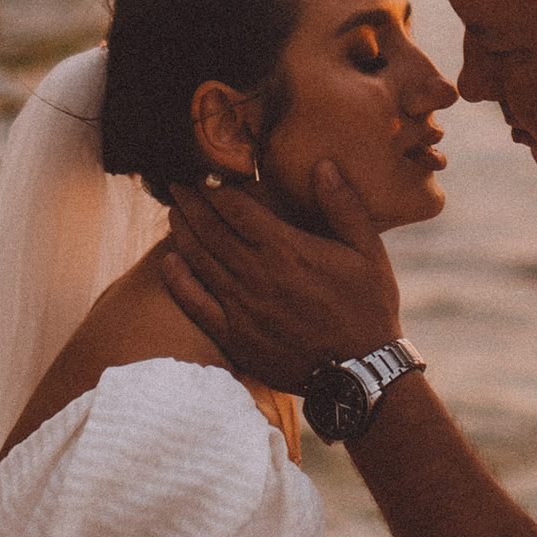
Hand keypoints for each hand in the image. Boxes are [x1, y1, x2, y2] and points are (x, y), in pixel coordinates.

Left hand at [161, 166, 400, 388]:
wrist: (361, 372)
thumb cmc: (368, 307)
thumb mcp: (368, 250)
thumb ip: (343, 205)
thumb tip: (322, 164)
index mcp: (287, 249)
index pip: (236, 208)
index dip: (215, 187)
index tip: (203, 172)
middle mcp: (257, 274)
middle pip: (211, 229)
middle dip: (192, 203)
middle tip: (176, 183)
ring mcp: (241, 307)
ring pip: (200, 260)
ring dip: (183, 232)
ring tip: (173, 212)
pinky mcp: (234, 336)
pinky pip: (196, 303)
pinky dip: (178, 280)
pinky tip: (168, 261)